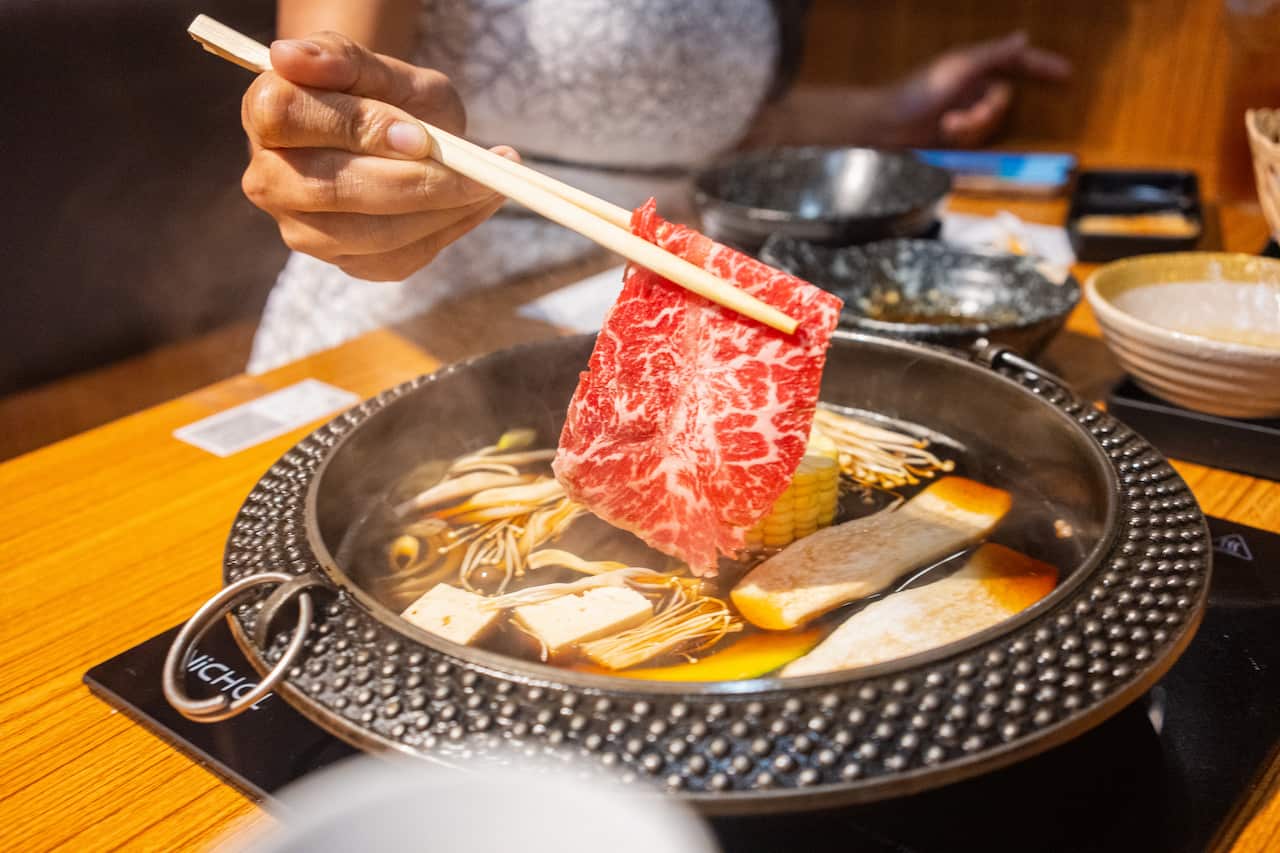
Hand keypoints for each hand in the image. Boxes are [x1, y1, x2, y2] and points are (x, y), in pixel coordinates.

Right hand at [240, 32, 515, 280]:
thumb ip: (345, 62)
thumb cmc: (386, 96)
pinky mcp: (345, 262)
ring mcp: (303, 228)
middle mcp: (270, 178)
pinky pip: (398, 259)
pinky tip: (475, 202)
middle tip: (478, 171)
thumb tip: (289, 56)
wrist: (402, 137)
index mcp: (265, 112)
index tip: (421, 136)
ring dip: (440, 211)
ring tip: (489, 184)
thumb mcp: (379, 67)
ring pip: (369, 234)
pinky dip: (449, 231)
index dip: (357, 127)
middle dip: (414, 182)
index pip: (289, 117)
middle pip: (330, 188)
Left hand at [886, 31, 1071, 146]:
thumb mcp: (959, 68)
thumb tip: (1023, 38)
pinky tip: (943, 135)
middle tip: (960, 118)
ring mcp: (963, 108)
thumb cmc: (918, 92)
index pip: (1017, 61)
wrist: (886, 126)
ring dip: (969, 128)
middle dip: (985, 114)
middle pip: (1002, 101)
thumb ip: (993, 54)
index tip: (1067, 73)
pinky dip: (961, 138)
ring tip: (946, 126)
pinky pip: (974, 138)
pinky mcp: (955, 131)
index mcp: (974, 65)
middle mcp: (972, 85)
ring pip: (989, 123)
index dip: (1042, 66)